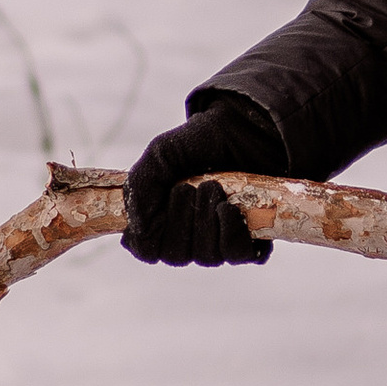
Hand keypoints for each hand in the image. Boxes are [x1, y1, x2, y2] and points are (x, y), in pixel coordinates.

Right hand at [122, 98, 285, 266]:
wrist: (242, 128)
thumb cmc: (198, 143)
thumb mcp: (160, 154)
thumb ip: (140, 185)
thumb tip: (137, 228)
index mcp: (159, 219)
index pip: (147, 250)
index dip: (149, 237)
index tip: (159, 206)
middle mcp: (187, 236)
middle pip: (176, 256)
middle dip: (181, 221)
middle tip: (188, 186)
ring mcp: (217, 240)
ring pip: (206, 257)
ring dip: (206, 222)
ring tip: (212, 187)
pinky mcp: (248, 238)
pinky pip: (237, 254)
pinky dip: (231, 233)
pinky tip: (230, 208)